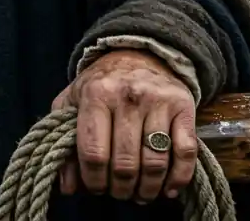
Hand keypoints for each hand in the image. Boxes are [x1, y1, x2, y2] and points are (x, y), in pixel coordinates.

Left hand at [50, 49, 196, 202]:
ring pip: (155, 162)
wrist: (136, 54)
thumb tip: (68, 187)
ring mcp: (158, 100)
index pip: (93, 153)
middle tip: (119, 194)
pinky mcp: (183, 106)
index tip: (96, 188)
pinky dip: (178, 178)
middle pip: (125, 163)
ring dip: (148, 189)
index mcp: (96, 94)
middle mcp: (128, 95)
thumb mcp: (72, 104)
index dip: (94, 180)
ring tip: (140, 195)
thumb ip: (64, 143)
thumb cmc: (100, 85)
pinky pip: (185, 151)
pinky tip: (168, 189)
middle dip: (121, 189)